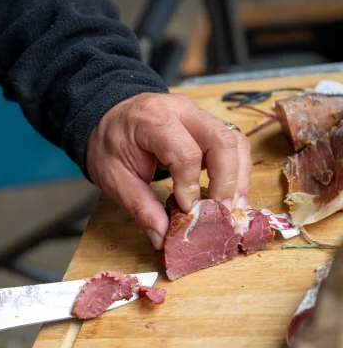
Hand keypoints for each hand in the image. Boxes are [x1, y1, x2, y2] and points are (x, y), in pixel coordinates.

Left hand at [86, 92, 251, 248]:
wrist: (108, 118)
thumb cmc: (109, 145)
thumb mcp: (113, 178)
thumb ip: (139, 206)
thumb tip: (162, 237)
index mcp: (154, 119)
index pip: (186, 153)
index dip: (190, 186)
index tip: (187, 211)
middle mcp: (182, 110)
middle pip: (222, 141)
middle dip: (228, 181)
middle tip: (223, 213)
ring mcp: (198, 114)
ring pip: (235, 140)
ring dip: (239, 177)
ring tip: (233, 209)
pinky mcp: (206, 124)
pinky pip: (232, 143)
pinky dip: (236, 170)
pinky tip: (230, 195)